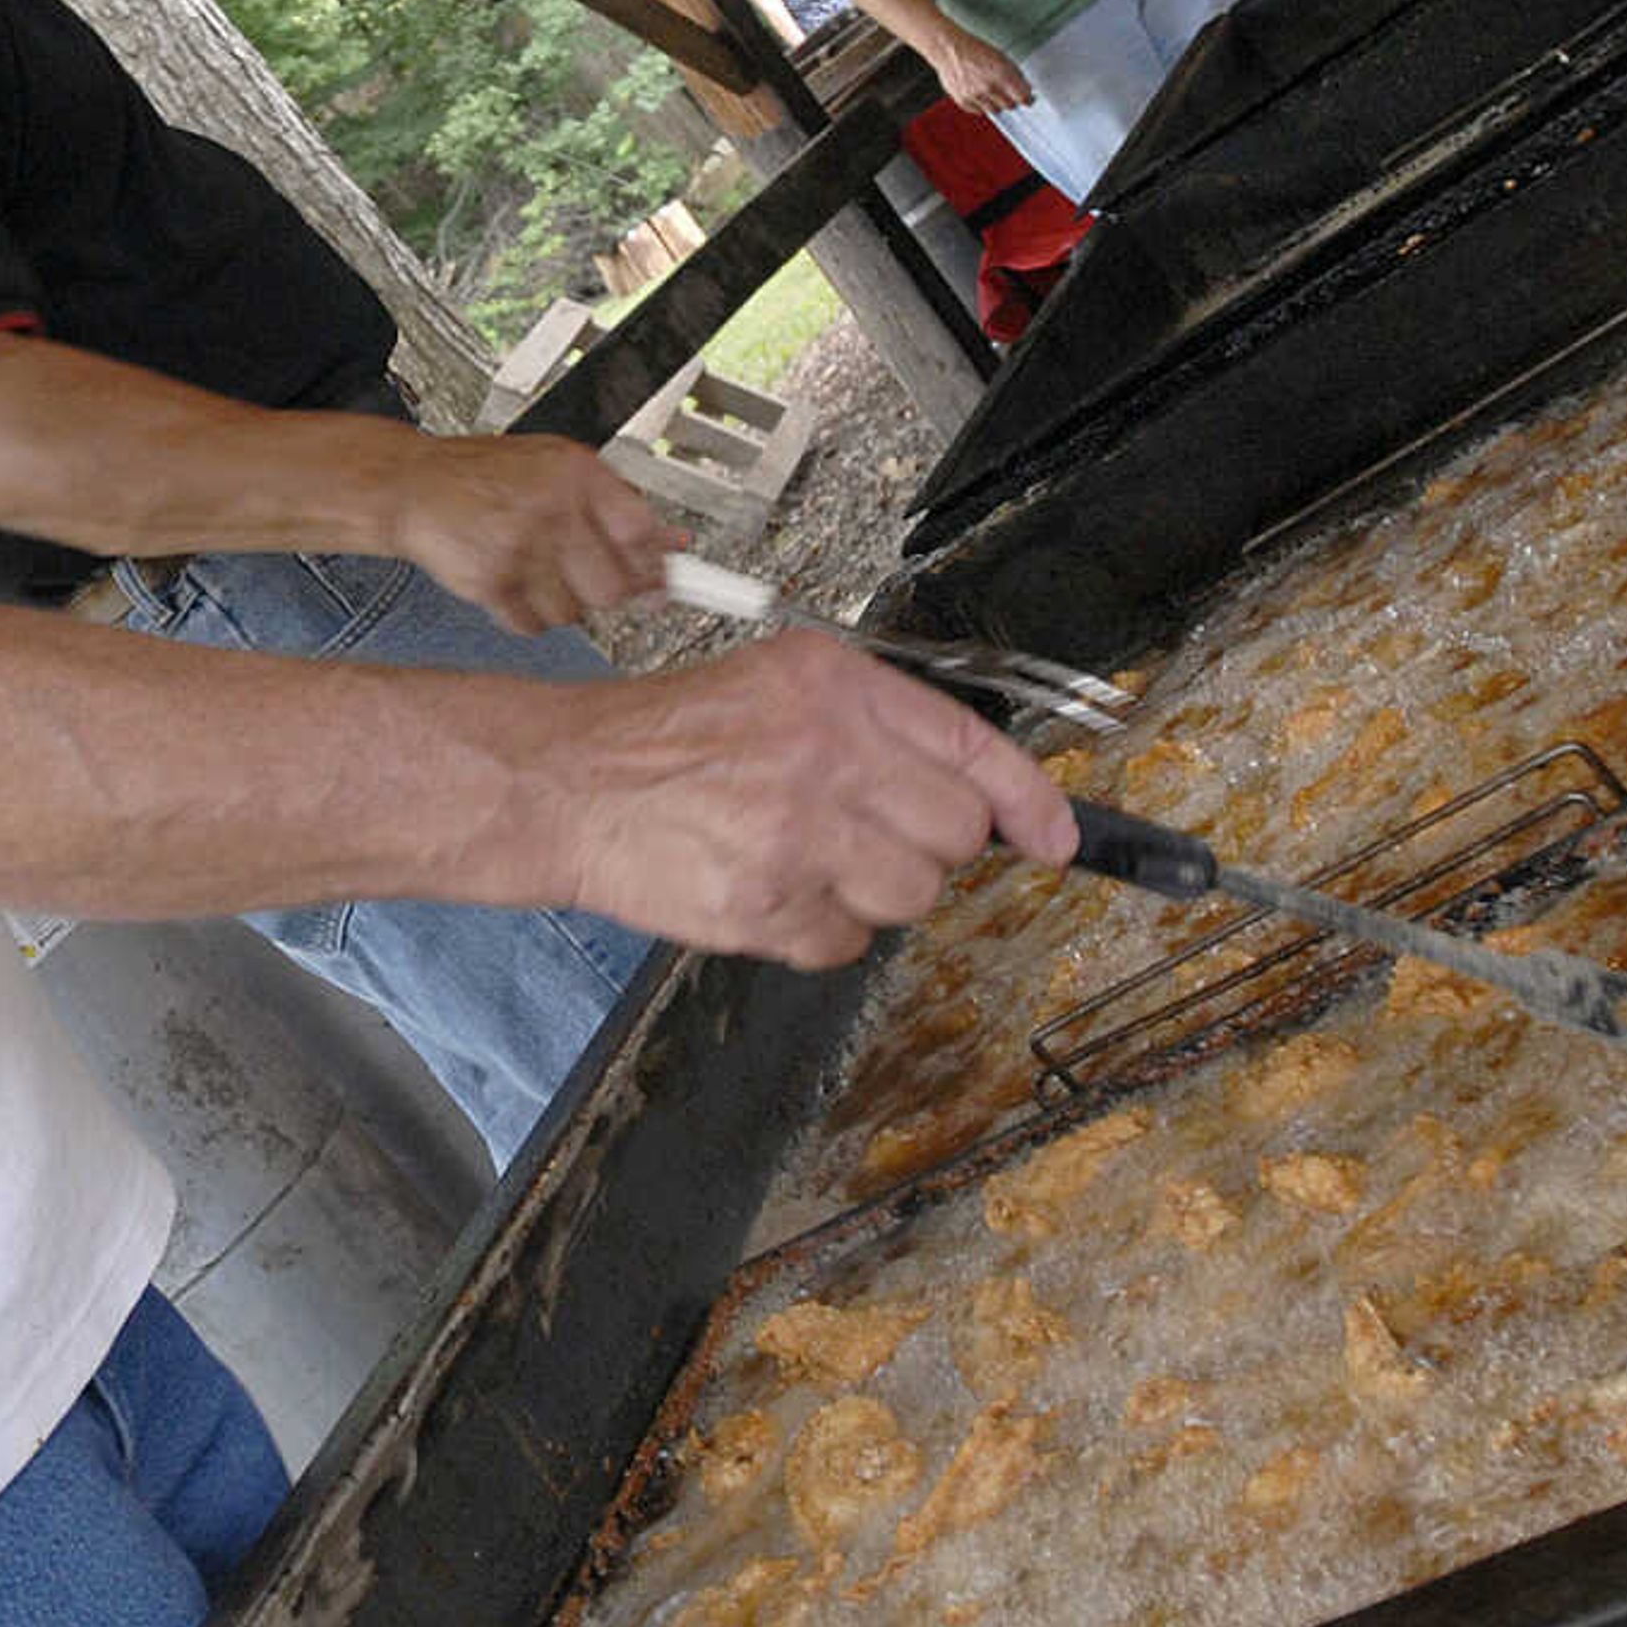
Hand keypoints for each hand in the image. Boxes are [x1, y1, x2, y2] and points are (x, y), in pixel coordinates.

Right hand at [393, 432, 677, 632]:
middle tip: (592, 580)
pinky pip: (533, 625)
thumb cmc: (487, 476)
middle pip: (613, 586)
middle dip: (607, 592)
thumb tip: (674, 543)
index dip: (657, 567)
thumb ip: (616, 503)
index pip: (640, 533)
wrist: (412, 484)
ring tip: (539, 569)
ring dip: (562, 603)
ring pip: (574, 613)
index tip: (669, 584)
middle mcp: (551, 507)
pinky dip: (527, 614)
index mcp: (576, 473)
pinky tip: (512, 581)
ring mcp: (518, 546)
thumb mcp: (558, 468)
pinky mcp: (488, 580)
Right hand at [527, 633, 1076, 967]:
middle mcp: (827, 752)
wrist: (569, 782)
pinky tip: (772, 890)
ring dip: (874, 892)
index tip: (1058, 838)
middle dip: (925, 845)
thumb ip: (875, 723)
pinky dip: (818, 929)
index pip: (974, 746)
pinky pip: (846, 943)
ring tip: (810, 860)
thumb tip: (980, 795)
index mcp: (836, 687)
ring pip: (912, 897)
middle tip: (865, 834)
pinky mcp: (766, 902)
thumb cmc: (669, 737)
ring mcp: (799, 832)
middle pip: (955, 834)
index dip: (1031, 801)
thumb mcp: (777, 682)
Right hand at [928, 29, 1035, 115]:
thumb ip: (1014, 74)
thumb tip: (1025, 89)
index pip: (1023, 97)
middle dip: (1011, 100)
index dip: (1028, 99)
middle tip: (1008, 92)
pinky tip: (978, 92)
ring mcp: (975, 96)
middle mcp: (989, 87)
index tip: (1028, 99)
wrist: (948, 49)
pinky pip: (979, 111)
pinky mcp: (963, 101)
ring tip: (990, 90)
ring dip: (996, 103)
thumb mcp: (1001, 57)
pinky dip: (981, 104)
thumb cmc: (974, 49)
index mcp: (1002, 73)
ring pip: (995, 110)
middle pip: (1010, 106)